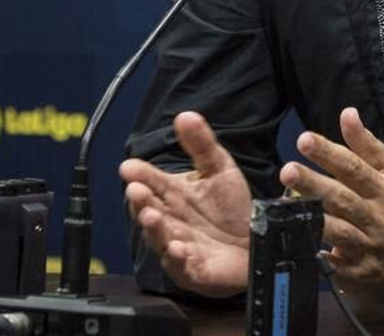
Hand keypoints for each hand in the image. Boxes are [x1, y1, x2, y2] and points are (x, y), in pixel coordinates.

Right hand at [119, 111, 251, 297]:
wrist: (254, 242)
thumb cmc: (231, 208)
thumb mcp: (219, 168)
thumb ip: (201, 144)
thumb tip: (185, 115)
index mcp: (172, 194)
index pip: (150, 181)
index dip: (140, 174)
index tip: (129, 166)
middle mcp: (169, 219)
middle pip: (148, 209)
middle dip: (140, 200)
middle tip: (135, 190)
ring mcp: (177, 244)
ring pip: (159, 236)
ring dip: (154, 227)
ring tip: (151, 216)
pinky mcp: (191, 269)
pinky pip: (181, 264)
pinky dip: (178, 257)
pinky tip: (178, 247)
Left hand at [279, 107, 383, 306]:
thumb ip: (367, 145)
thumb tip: (348, 113)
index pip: (356, 166)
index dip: (330, 152)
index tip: (305, 139)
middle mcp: (376, 215)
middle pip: (343, 196)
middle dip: (314, 182)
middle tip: (288, 170)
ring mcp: (367, 244)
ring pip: (337, 228)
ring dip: (312, 215)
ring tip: (286, 203)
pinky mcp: (355, 271)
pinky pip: (332, 261)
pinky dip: (317, 251)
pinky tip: (298, 240)